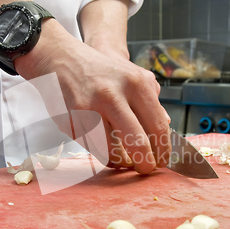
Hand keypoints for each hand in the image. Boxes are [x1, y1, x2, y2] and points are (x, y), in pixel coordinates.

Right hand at [15, 20, 170, 173]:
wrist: (63, 59)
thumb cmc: (102, 72)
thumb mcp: (133, 76)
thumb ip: (152, 102)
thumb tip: (166, 130)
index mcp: (135, 83)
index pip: (158, 125)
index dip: (163, 149)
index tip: (163, 160)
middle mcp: (113, 95)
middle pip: (137, 143)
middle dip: (146, 163)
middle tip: (147, 169)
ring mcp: (90, 108)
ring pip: (113, 151)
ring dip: (122, 162)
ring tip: (126, 161)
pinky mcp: (72, 120)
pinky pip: (93, 148)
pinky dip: (102, 152)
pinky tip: (107, 147)